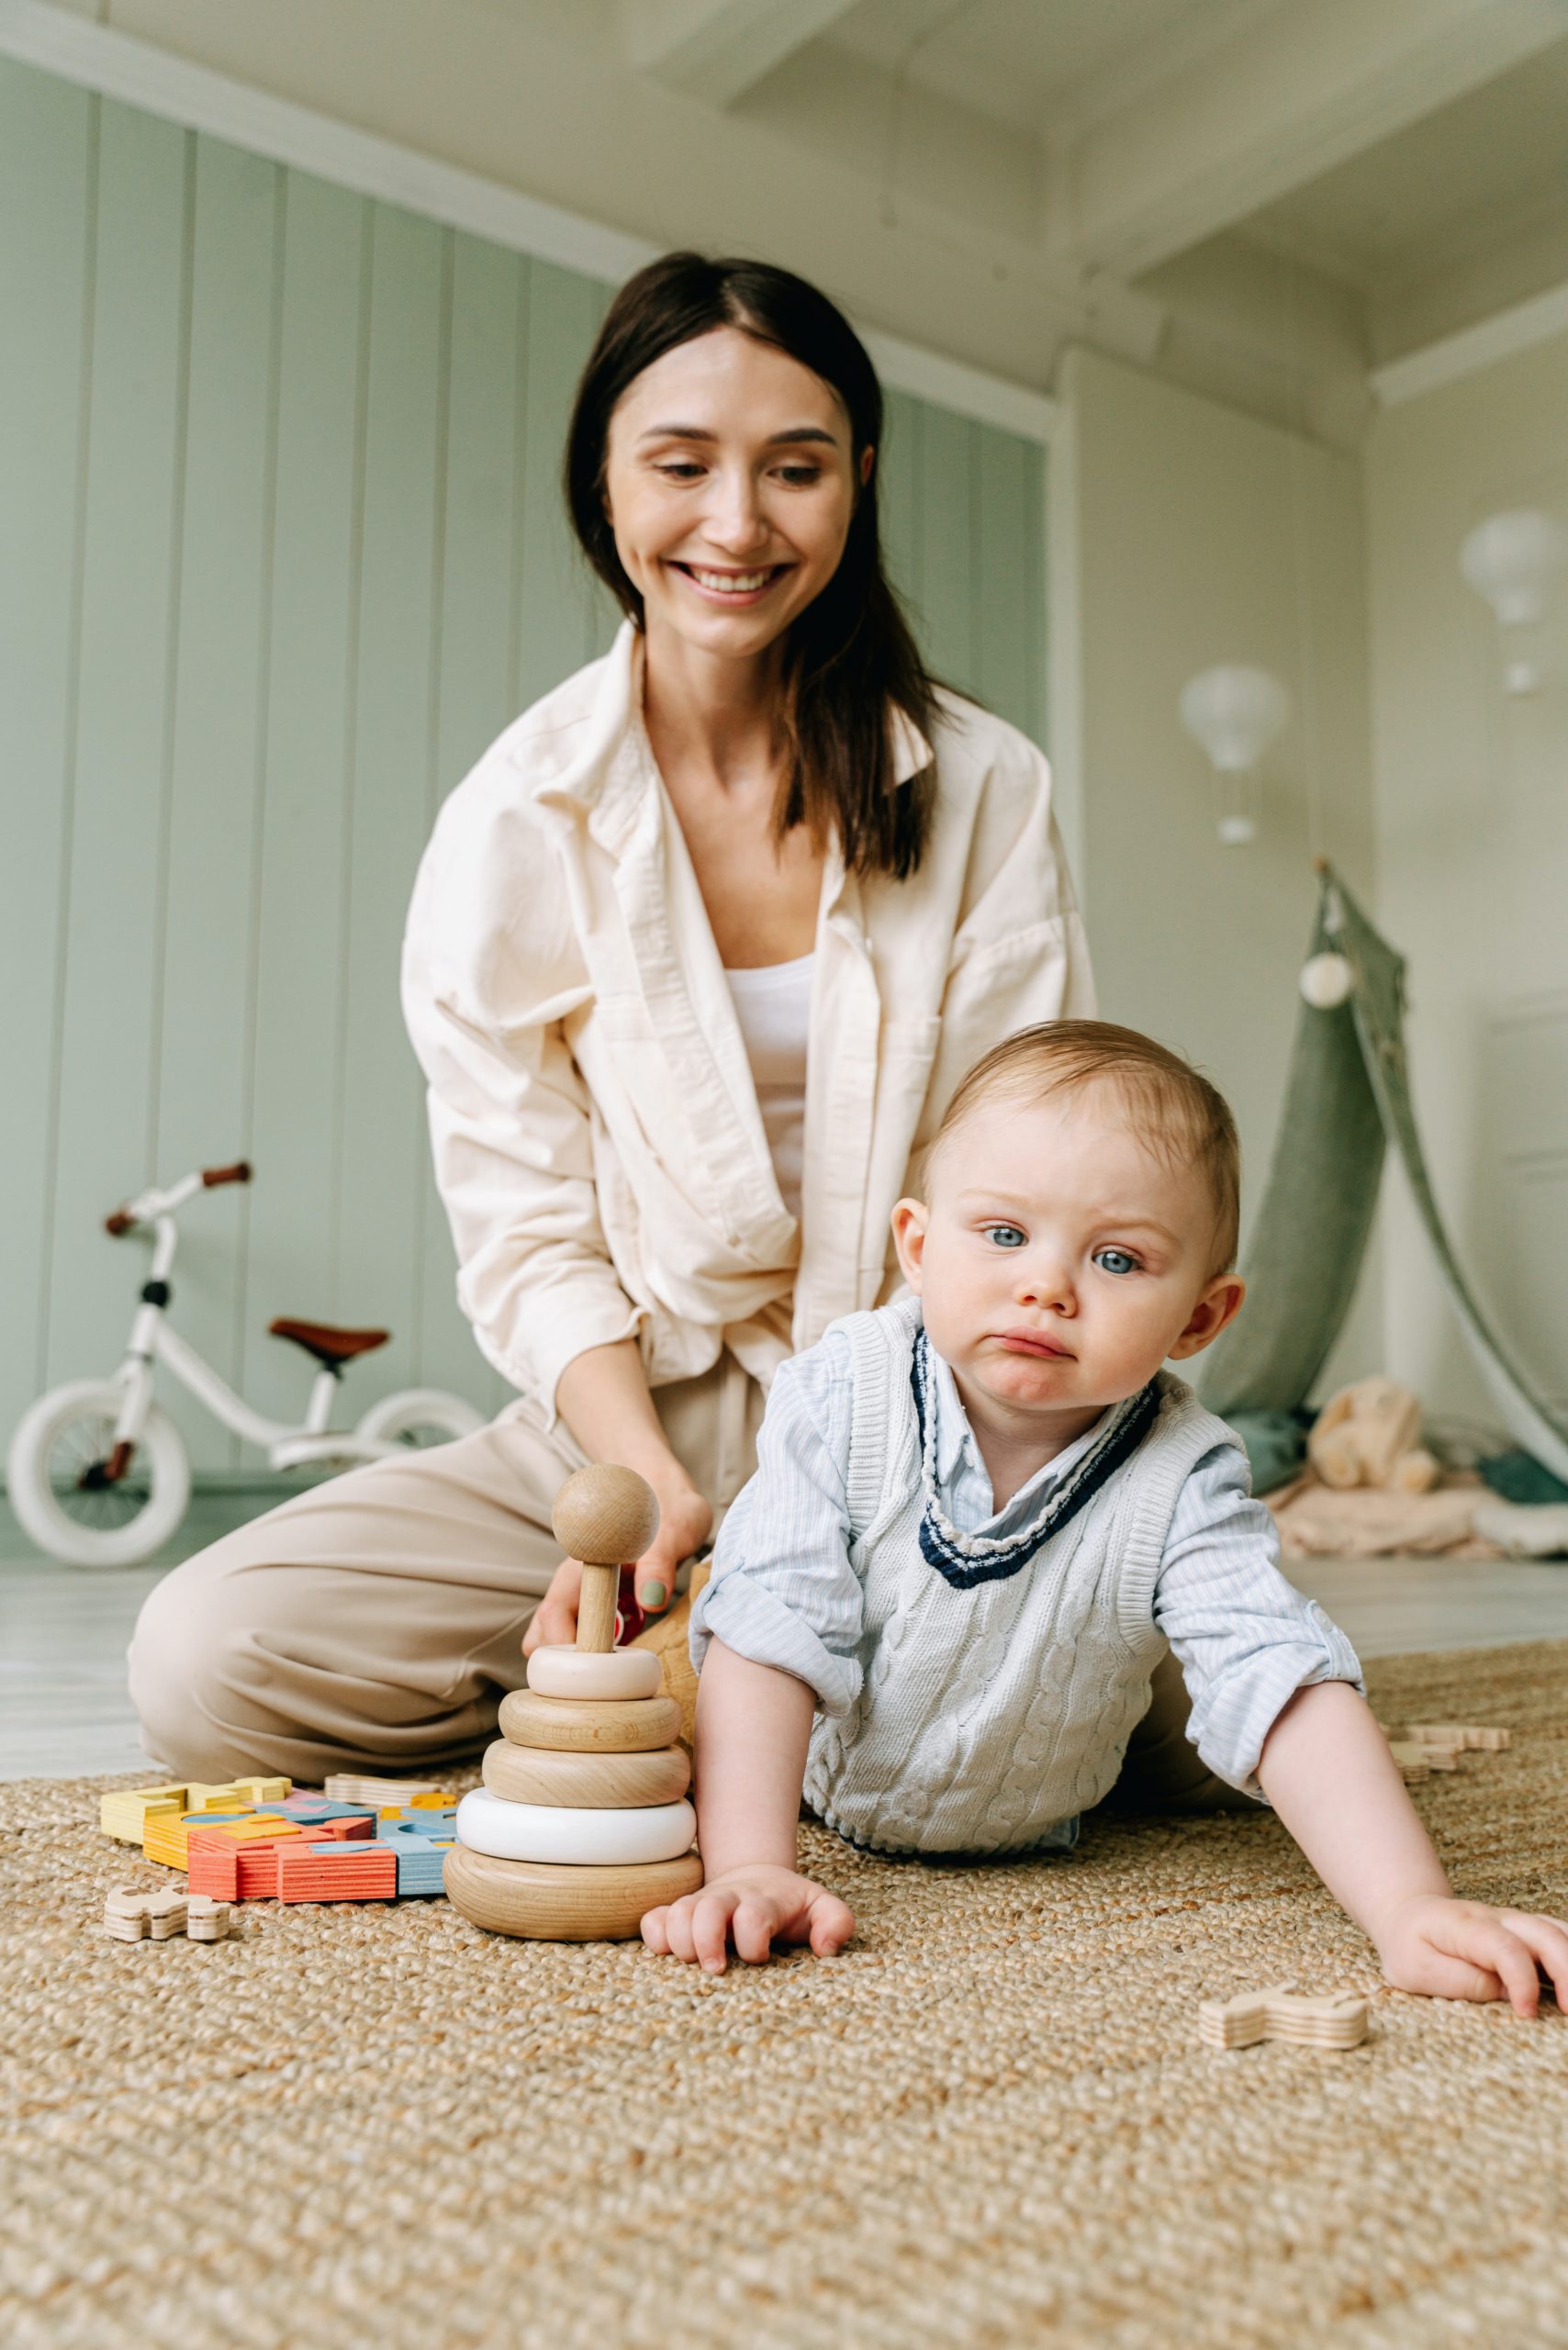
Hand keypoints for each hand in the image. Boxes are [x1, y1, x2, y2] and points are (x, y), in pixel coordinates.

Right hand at [523, 1465, 712, 1653]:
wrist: (664, 1492)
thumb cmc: (666, 1508)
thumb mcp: (672, 1532)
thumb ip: (659, 1563)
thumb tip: (652, 1601)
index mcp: (583, 1567)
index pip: (553, 1616)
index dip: (566, 1650)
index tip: (597, 1670)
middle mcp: (575, 1585)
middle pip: (542, 1636)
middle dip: (562, 1667)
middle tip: (606, 1679)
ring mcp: (583, 1597)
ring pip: (556, 1640)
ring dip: (576, 1662)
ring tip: (616, 1671)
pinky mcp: (598, 1606)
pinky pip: (580, 1639)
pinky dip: (592, 1656)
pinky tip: (625, 1658)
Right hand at [640, 1864, 854, 1974]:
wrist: (758, 1879)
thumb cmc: (791, 1906)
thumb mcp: (822, 1908)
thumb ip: (836, 1923)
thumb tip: (826, 1950)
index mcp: (764, 1901)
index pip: (754, 1913)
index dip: (753, 1938)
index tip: (760, 1957)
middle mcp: (728, 1900)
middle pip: (708, 1908)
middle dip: (707, 1940)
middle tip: (716, 1968)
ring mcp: (701, 1905)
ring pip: (677, 1912)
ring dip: (680, 1939)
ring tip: (692, 1963)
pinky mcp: (680, 1914)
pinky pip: (653, 1919)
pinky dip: (655, 1936)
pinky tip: (668, 1953)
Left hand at [1374, 1892, 1567, 2014]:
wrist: (1410, 1917)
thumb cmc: (1411, 1947)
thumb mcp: (1414, 1970)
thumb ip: (1458, 1981)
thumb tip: (1503, 1992)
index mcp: (1464, 1925)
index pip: (1504, 1947)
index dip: (1521, 1981)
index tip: (1525, 2014)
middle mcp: (1497, 1919)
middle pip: (1543, 1934)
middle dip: (1566, 1972)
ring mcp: (1516, 1923)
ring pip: (1558, 1931)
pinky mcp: (1527, 1934)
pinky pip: (1560, 1936)